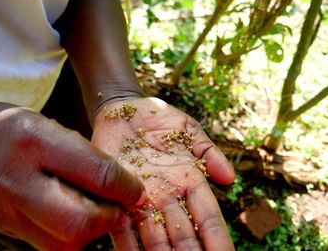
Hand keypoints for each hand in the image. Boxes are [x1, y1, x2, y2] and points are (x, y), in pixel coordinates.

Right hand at [0, 103, 144, 250]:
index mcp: (35, 142)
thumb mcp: (54, 129)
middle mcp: (17, 181)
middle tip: (119, 209)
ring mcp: (7, 211)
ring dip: (92, 233)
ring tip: (98, 213)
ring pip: (64, 245)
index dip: (126, 188)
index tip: (137, 193)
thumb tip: (123, 188)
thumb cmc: (20, 131)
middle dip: (109, 220)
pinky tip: (77, 218)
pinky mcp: (6, 228)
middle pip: (79, 223)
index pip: (97, 174)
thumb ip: (87, 160)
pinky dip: (72, 238)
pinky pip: (50, 246)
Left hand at [92, 97, 234, 250]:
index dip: (217, 239)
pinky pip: (122, 226)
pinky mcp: (116, 195)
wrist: (122, 110)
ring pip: (155, 237)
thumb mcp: (188, 130)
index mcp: (188, 181)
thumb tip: (230, 178)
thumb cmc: (159, 118)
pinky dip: (128, 246)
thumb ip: (209, 152)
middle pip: (183, 234)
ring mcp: (141, 199)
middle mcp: (167, 196)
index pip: (207, 217)